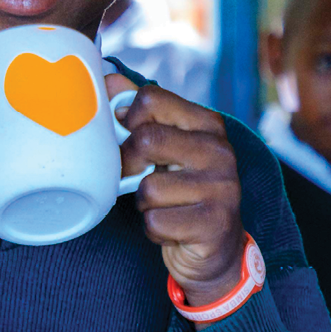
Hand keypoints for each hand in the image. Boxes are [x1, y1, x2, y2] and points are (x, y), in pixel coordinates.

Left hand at [106, 76, 243, 315]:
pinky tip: (173, 228)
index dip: (128, 122)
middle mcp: (220, 151)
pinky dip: (154, 230)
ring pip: (148, 188)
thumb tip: (108, 80)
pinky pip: (155, 221)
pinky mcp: (214, 223)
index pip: (150, 98)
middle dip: (129, 166)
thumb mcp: (166, 148)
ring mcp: (222, 187)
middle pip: (145, 140)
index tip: (132, 140)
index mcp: (208, 124)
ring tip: (165, 207)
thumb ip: (140, 113)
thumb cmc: (182, 192)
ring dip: (144, 204)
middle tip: (138, 178)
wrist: (216, 251)